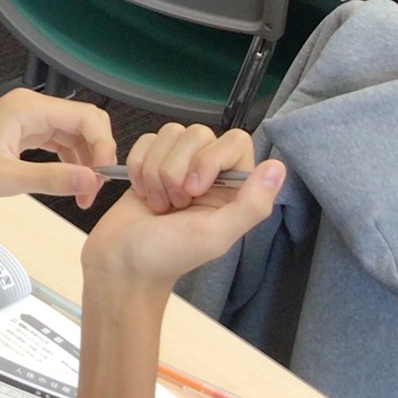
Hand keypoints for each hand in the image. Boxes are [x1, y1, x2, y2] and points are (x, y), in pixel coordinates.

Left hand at [0, 88, 115, 209]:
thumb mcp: (5, 179)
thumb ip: (50, 178)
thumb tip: (90, 181)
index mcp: (28, 108)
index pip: (86, 117)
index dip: (103, 145)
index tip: (103, 177)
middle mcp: (30, 107)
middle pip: (83, 124)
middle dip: (96, 155)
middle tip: (93, 189)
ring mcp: (26, 119)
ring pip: (72, 135)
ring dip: (83, 162)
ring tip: (82, 194)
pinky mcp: (21, 132)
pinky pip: (56, 142)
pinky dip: (67, 162)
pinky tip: (68, 183)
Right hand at [82, 123, 283, 296]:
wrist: (119, 264)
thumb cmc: (166, 255)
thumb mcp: (214, 236)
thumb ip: (251, 205)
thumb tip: (278, 167)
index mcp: (233, 189)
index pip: (235, 142)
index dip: (210, 158)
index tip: (193, 190)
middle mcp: (208, 173)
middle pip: (197, 133)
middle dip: (176, 168)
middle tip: (174, 203)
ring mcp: (177, 165)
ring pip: (170, 134)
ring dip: (155, 170)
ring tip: (157, 202)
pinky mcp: (149, 162)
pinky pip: (146, 141)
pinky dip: (138, 167)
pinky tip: (141, 192)